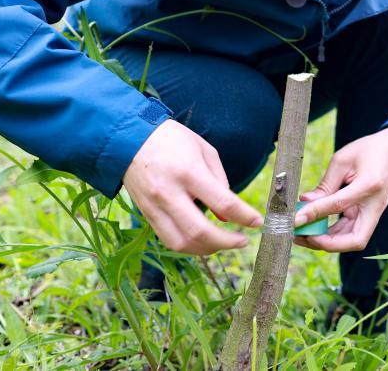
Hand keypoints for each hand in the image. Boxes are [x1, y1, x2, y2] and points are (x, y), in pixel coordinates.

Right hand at [122, 119, 263, 254]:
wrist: (129, 138)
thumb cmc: (172, 139)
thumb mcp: (204, 149)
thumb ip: (219, 180)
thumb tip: (227, 215)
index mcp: (189, 172)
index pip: (223, 202)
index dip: (244, 217)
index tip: (258, 222)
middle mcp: (170, 193)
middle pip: (200, 232)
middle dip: (226, 242)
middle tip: (243, 241)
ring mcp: (155, 207)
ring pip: (181, 243)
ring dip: (207, 250)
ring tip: (223, 243)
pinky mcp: (146, 214)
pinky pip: (168, 239)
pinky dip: (188, 245)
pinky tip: (202, 240)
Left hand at [292, 126, 387, 252]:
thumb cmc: (369, 150)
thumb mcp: (343, 159)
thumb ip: (325, 184)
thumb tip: (304, 203)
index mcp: (369, 185)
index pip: (339, 205)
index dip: (315, 214)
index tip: (295, 219)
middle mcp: (375, 205)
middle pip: (355, 239)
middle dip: (326, 244)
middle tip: (301, 236)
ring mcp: (374, 213)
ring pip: (352, 240)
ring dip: (326, 242)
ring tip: (301, 235)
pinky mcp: (368, 216)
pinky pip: (350, 232)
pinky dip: (331, 235)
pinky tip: (313, 229)